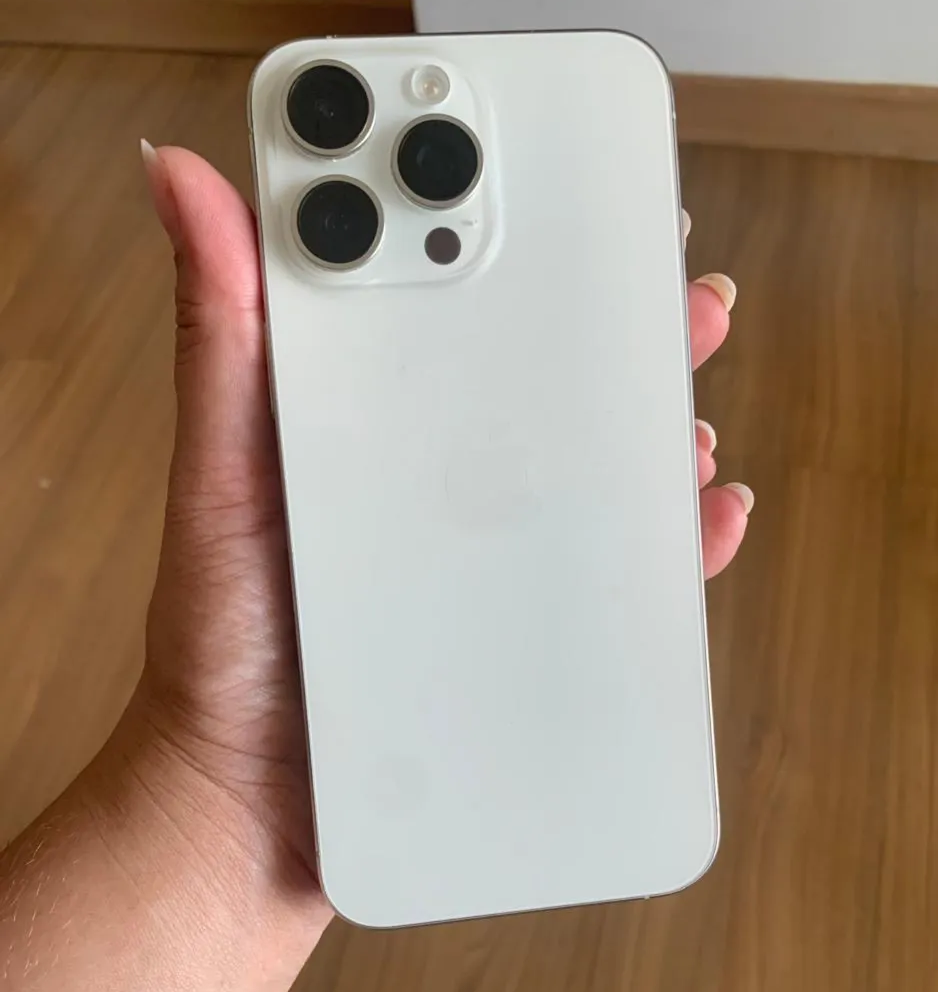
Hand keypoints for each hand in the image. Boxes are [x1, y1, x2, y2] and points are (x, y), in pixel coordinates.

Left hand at [133, 146, 749, 878]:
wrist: (253, 811)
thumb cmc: (224, 649)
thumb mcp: (222, 482)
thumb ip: (221, 345)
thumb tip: (181, 180)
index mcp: (368, 431)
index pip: (449, 316)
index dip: (507, 249)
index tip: (567, 198)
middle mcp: (436, 489)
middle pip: (542, 390)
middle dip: (619, 333)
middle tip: (678, 289)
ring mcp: (486, 566)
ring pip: (594, 479)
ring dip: (657, 432)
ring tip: (691, 409)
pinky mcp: (523, 639)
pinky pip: (617, 581)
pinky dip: (671, 545)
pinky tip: (702, 516)